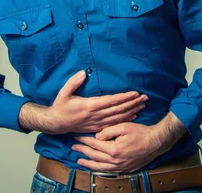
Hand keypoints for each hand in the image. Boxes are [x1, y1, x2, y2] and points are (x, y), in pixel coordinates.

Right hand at [20, 71, 147, 134]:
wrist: (56, 123)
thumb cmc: (61, 106)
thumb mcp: (64, 92)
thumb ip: (74, 82)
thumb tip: (83, 73)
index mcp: (89, 105)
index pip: (111, 101)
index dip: (124, 97)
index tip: (135, 93)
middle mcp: (95, 115)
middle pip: (118, 109)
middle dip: (132, 103)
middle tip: (145, 98)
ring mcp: (97, 123)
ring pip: (118, 117)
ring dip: (131, 111)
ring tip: (142, 105)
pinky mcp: (97, 128)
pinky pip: (114, 124)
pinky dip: (125, 120)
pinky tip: (133, 116)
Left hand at [72, 114, 185, 172]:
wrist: (155, 143)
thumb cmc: (140, 132)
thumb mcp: (123, 126)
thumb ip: (108, 131)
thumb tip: (96, 136)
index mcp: (114, 149)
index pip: (94, 144)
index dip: (84, 140)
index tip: (76, 136)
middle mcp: (115, 161)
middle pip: (94, 156)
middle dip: (82, 151)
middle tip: (73, 147)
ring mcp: (120, 167)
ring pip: (100, 167)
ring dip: (88, 163)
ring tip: (79, 160)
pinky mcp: (125, 169)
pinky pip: (108, 171)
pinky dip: (99, 169)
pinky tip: (95, 167)